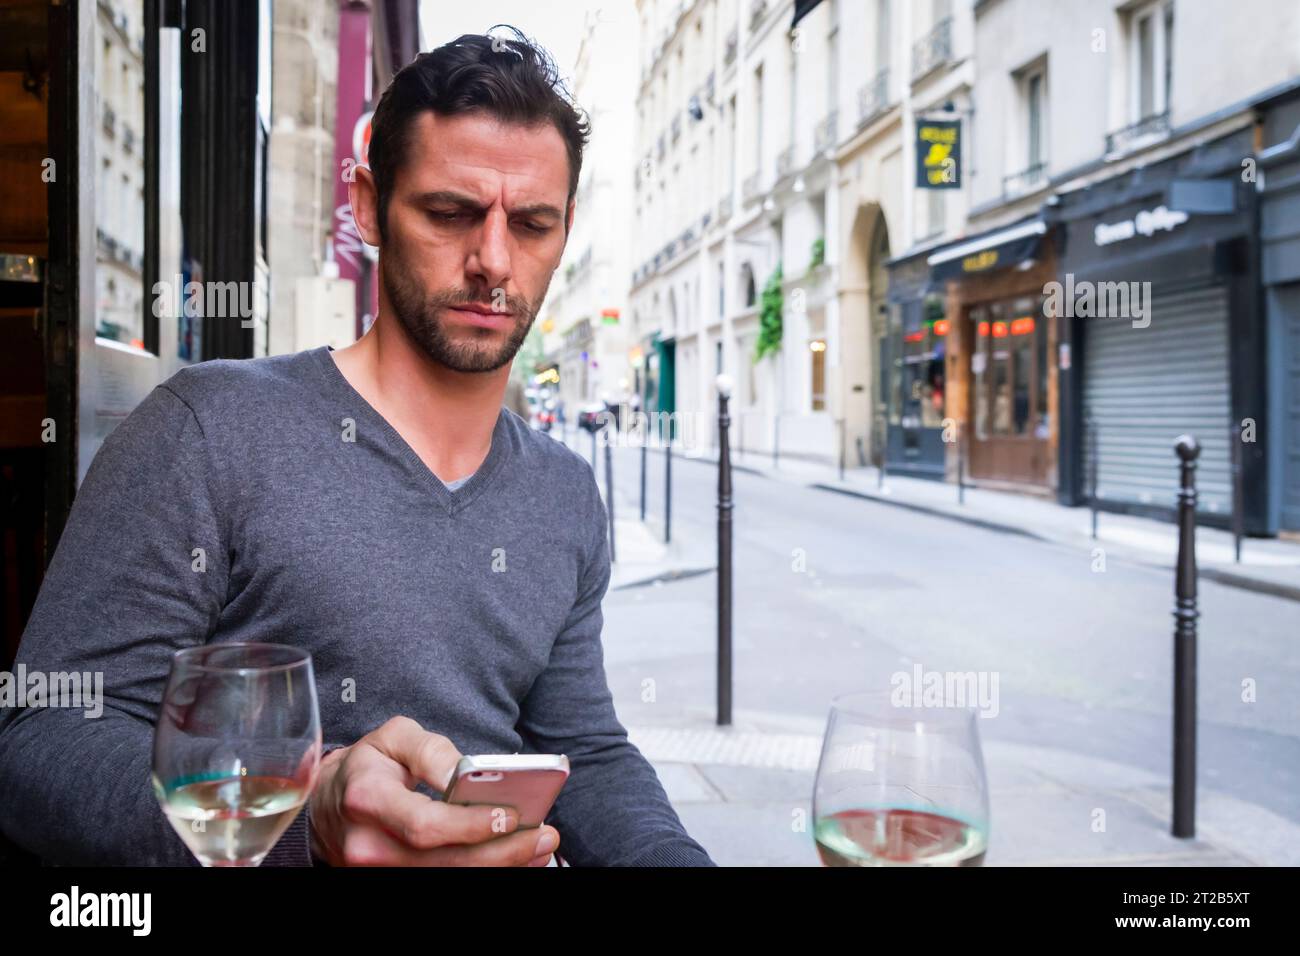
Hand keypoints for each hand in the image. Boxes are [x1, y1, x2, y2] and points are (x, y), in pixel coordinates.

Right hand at [307, 716, 559, 865]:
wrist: (330, 800)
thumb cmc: (369, 764)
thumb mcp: (394, 737)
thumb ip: (431, 750)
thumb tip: (466, 771)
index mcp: (367, 800)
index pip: (425, 825)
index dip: (470, 825)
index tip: (510, 815)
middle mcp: (369, 845)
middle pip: (442, 861)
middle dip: (500, 852)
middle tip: (544, 835)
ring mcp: (377, 871)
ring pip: (446, 876)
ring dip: (499, 865)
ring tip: (540, 846)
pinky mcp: (392, 879)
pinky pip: (442, 880)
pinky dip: (482, 871)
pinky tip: (515, 859)